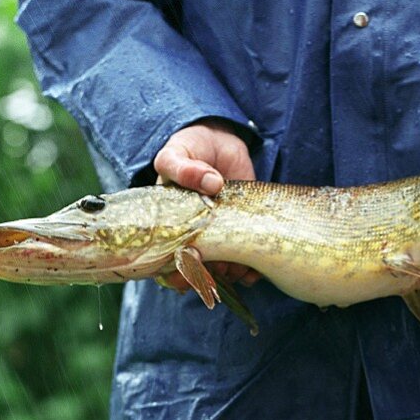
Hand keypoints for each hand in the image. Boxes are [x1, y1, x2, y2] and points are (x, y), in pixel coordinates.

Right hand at [153, 118, 261, 287]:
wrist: (219, 142)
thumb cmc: (189, 149)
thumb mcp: (176, 154)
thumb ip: (183, 168)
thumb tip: (211, 184)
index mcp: (169, 226)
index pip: (165, 260)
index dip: (173, 271)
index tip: (188, 266)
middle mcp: (193, 237)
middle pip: (196, 271)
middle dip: (208, 276)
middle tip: (220, 267)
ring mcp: (218, 237)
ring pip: (222, 270)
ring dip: (231, 274)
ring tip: (240, 267)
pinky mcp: (242, 232)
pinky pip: (245, 259)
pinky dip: (251, 270)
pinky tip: (255, 269)